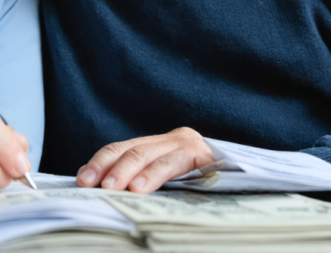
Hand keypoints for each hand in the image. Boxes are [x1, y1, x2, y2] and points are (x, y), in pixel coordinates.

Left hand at [75, 128, 213, 193]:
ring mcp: (191, 145)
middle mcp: (175, 139)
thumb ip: (139, 179)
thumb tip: (101, 191)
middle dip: (111, 169)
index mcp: (159, 144)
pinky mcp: (208, 157)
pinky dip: (157, 176)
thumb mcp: (166, 180)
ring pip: (153, 157)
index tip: (82, 179)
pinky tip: (143, 188)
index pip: (122, 149)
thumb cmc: (201, 186)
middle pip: (134, 151)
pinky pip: (178, 165)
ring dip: (130, 174)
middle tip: (95, 185)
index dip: (100, 162)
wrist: (248, 180)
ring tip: (115, 188)